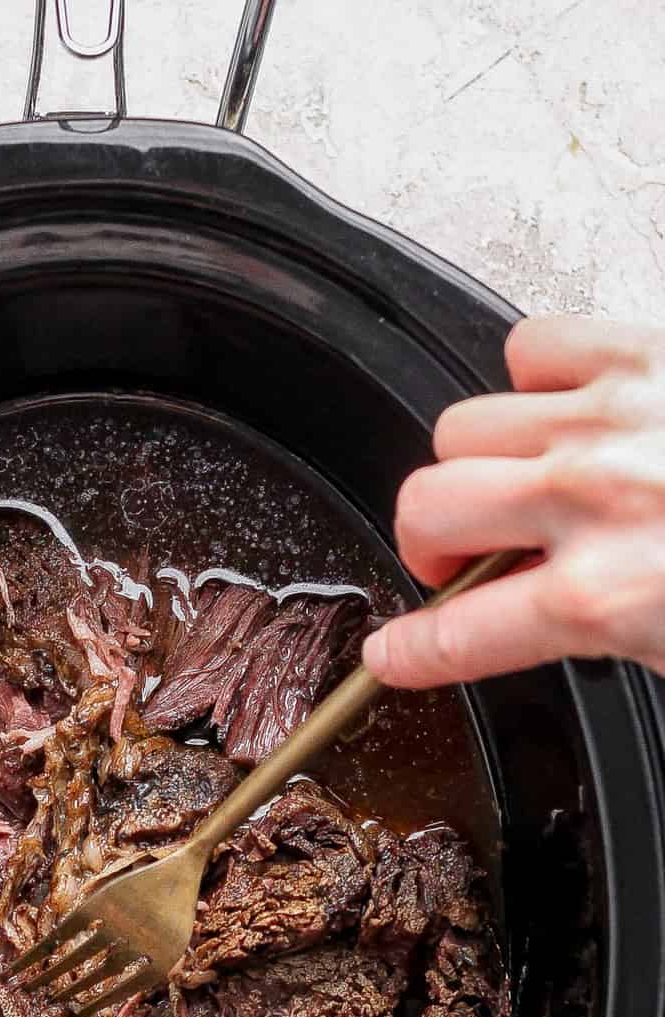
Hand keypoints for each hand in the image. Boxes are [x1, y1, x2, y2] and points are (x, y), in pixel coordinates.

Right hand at [363, 316, 664, 685]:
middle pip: (426, 507)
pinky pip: (530, 350)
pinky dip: (536, 382)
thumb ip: (585, 626)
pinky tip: (567, 415)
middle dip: (432, 541)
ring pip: (462, 429)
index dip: (410, 653)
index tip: (390, 654)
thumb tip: (524, 603)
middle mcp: (588, 499)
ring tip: (525, 482)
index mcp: (599, 596)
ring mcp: (606, 418)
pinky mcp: (638, 354)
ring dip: (482, 464)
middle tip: (466, 556)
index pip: (456, 636)